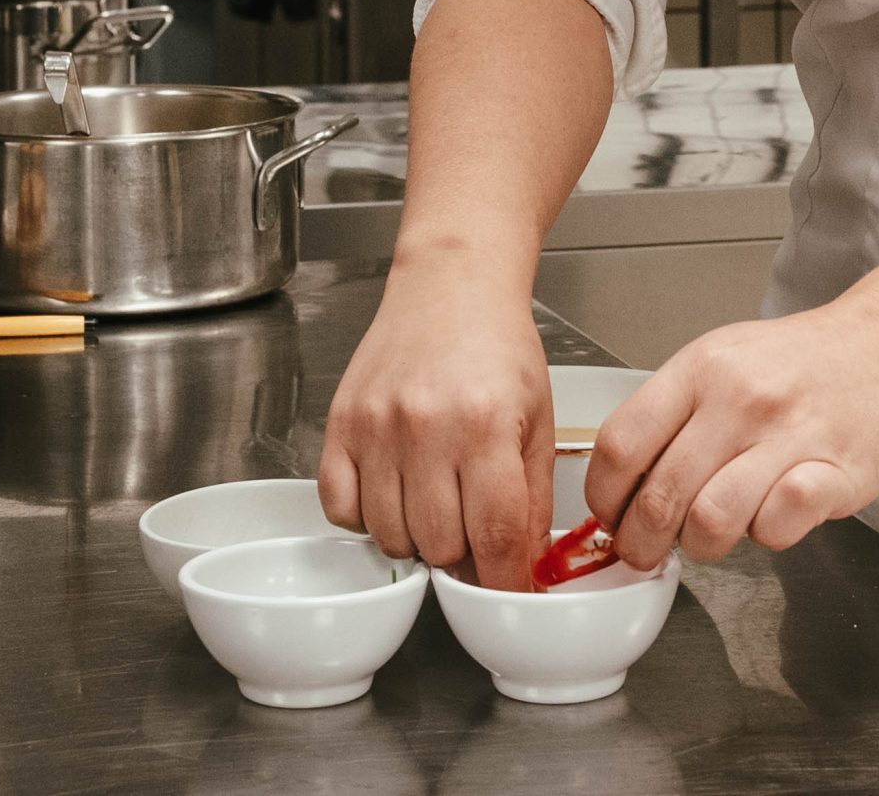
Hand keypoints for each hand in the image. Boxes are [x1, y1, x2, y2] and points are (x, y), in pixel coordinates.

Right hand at [319, 257, 553, 590]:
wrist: (451, 286)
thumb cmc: (499, 346)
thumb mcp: (538, 418)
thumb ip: (532, 498)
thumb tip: (524, 569)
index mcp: (486, 426)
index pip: (495, 538)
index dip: (504, 581)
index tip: (508, 592)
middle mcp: (426, 428)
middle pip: (439, 546)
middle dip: (463, 553)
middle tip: (473, 527)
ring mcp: (376, 428)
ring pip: (389, 537)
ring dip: (416, 536)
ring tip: (436, 499)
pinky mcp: (340, 425)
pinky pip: (341, 510)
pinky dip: (366, 517)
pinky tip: (394, 490)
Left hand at [584, 302, 878, 572]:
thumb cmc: (799, 362)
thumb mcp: (722, 359)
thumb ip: (672, 415)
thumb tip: (618, 485)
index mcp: (701, 369)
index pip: (620, 445)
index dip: (603, 499)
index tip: (610, 518)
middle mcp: (740, 398)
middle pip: (659, 497)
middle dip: (642, 543)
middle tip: (649, 550)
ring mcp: (789, 434)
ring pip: (711, 522)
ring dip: (702, 546)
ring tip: (713, 533)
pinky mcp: (835, 471)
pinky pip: (778, 528)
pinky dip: (767, 535)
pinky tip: (772, 514)